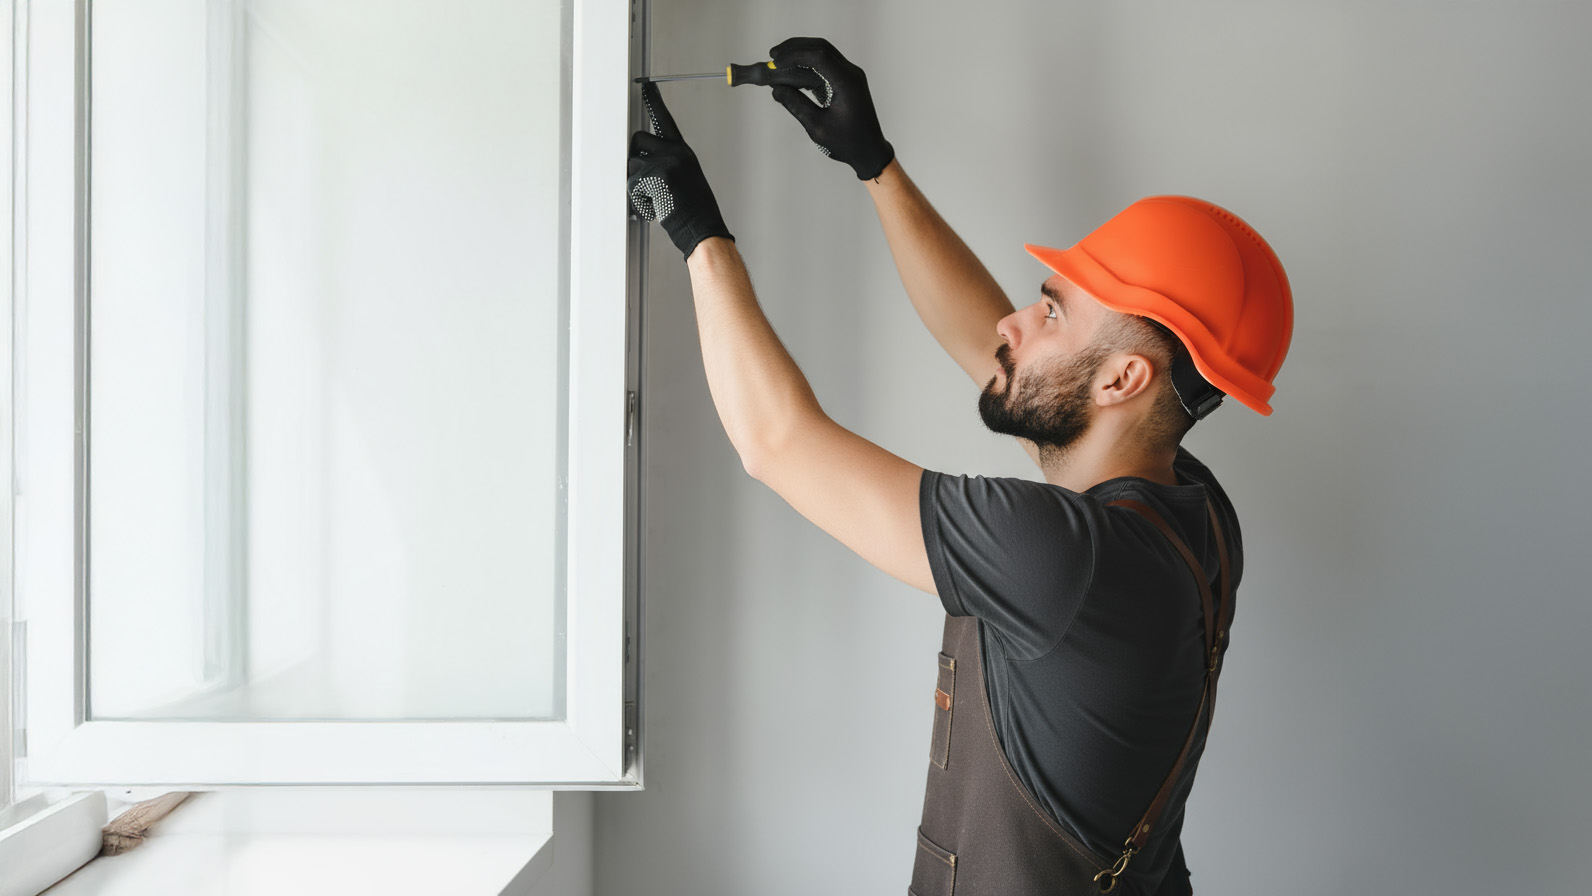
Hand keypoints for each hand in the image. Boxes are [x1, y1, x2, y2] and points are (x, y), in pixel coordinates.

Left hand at [627, 81, 734, 259]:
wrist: (703, 228)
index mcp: (683, 151)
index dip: (654, 102)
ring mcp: (666, 162)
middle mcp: (675, 152)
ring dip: (637, 186)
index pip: (665, 121)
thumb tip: (641, 160)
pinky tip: (656, 208)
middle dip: (634, 160)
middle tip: (645, 181)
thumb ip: (667, 163)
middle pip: (637, 141)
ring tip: (658, 200)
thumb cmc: (695, 210)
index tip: (645, 87)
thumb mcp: (686, 178)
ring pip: (631, 166)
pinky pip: (632, 185)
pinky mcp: (656, 176)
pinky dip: (639, 201)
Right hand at [764, 37, 893, 180]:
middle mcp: (851, 73)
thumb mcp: (817, 127)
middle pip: (821, 48)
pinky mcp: (847, 81)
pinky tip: (793, 73)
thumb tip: (776, 89)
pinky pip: (827, 65)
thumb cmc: (847, 143)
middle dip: (795, 48)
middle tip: (773, 55)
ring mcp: (851, 75)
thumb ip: (796, 105)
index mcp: (847, 82)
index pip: (818, 56)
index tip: (775, 62)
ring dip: (801, 54)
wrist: (869, 150)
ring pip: (824, 53)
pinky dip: (808, 65)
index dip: (794, 55)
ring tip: (779, 62)